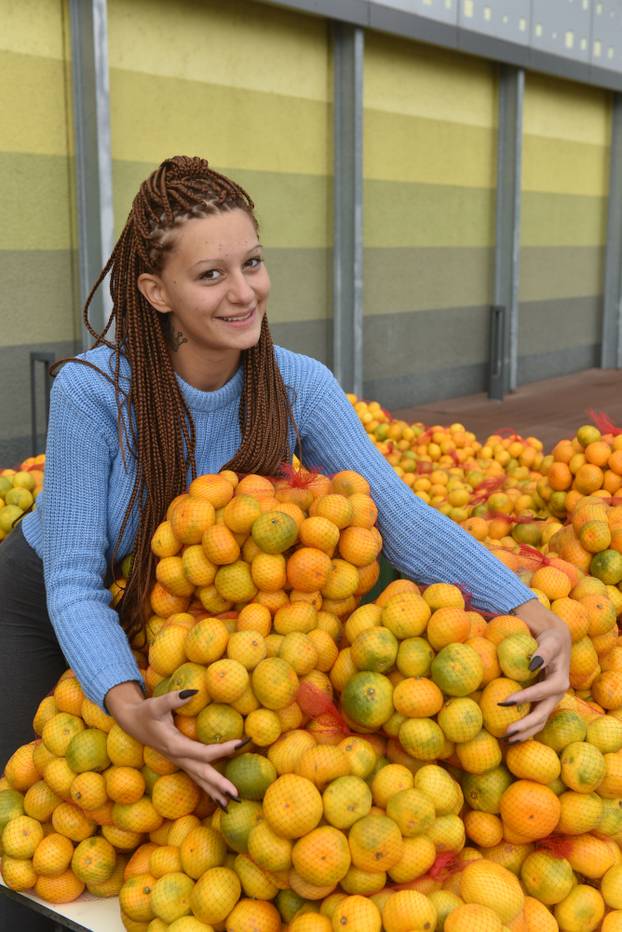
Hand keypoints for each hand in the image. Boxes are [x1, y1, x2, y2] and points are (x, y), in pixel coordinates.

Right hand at [105, 682, 244, 807]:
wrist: (132, 723)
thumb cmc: (146, 713)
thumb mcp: (156, 704)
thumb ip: (174, 699)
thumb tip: (193, 692)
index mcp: (175, 746)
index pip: (204, 752)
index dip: (223, 749)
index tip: (241, 744)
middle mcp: (179, 758)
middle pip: (202, 774)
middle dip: (219, 785)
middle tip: (236, 794)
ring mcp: (180, 762)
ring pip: (199, 780)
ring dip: (214, 792)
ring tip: (231, 805)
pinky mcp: (181, 761)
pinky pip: (197, 777)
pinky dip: (208, 788)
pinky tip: (218, 798)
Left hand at [501, 599, 570, 742]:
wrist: (557, 641)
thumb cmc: (550, 639)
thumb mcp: (550, 641)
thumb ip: (543, 652)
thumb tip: (532, 664)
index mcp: (560, 680)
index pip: (541, 691)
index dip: (525, 697)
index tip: (505, 701)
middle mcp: (558, 693)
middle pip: (542, 713)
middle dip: (525, 724)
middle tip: (507, 732)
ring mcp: (552, 699)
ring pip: (541, 721)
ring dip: (526, 732)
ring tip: (508, 741)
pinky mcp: (546, 702)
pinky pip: (537, 719)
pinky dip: (527, 729)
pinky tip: (513, 737)